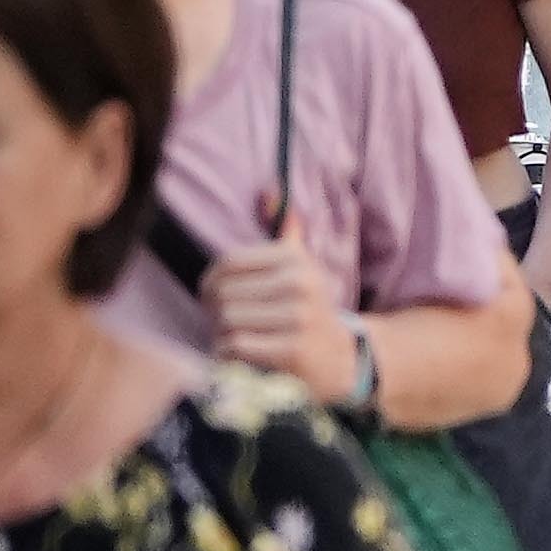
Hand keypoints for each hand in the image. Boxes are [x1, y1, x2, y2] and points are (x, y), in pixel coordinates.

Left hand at [194, 226, 354, 394]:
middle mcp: (299, 283)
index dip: (209, 282)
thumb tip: (268, 191)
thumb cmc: (308, 308)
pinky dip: (228, 353)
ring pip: (228, 319)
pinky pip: (236, 345)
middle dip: (214, 311)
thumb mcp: (301, 265)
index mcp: (294, 258)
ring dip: (221, 333)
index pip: (228, 263)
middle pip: (224, 293)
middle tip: (222, 322)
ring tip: (233, 337)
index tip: (212, 297)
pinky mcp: (293, 351)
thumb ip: (286, 229)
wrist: (341, 358)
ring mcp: (298, 317)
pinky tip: (238, 355)